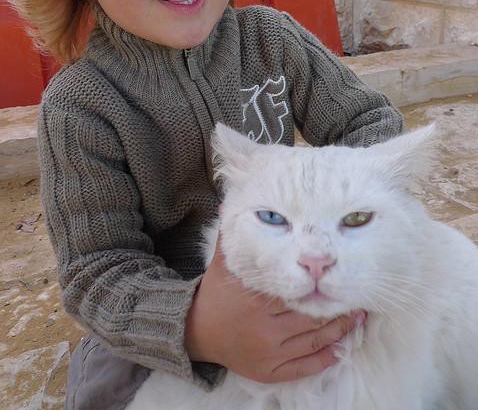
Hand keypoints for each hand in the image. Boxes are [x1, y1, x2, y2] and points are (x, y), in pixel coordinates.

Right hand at [185, 236, 364, 382]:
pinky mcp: (271, 371)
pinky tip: (342, 346)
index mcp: (256, 300)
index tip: (337, 275)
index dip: (319, 285)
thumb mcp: (222, 264)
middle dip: (337, 307)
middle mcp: (264, 328)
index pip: (297, 291)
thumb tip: (228, 200)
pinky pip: (306, 366)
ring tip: (358, 316)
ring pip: (314, 340)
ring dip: (340, 330)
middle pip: (311, 317)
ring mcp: (269, 353)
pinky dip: (326, 357)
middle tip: (357, 295)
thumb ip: (230, 236)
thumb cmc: (216, 295)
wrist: (197, 333)